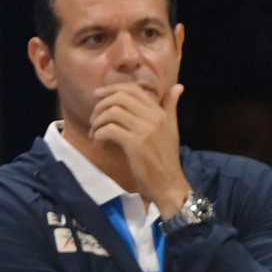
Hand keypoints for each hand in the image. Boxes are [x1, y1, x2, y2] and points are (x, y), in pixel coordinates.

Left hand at [90, 82, 191, 215]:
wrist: (169, 185)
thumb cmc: (166, 160)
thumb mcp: (171, 130)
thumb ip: (170, 108)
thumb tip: (178, 87)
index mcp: (160, 113)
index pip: (133, 90)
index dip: (111, 89)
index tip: (96, 95)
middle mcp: (154, 118)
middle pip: (120, 97)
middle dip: (100, 105)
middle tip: (93, 120)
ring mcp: (145, 130)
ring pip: (112, 112)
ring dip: (97, 122)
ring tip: (94, 134)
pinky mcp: (136, 144)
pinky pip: (110, 130)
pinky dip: (99, 135)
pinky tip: (98, 144)